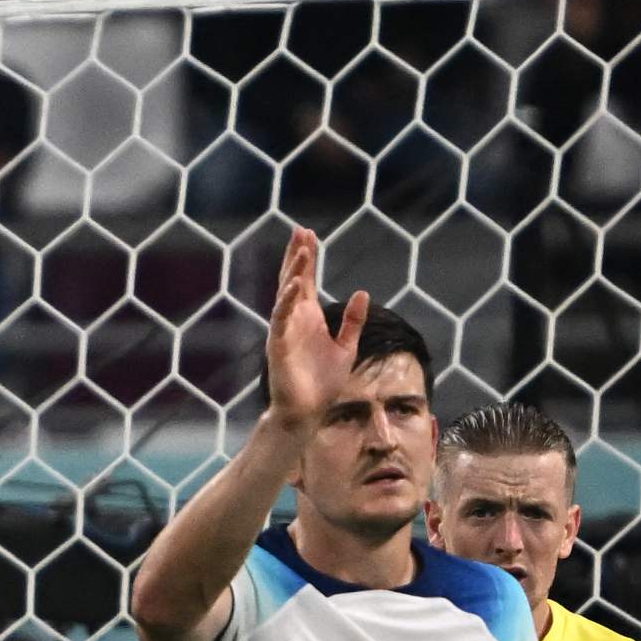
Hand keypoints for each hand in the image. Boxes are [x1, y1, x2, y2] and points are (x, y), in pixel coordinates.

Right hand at [261, 223, 366, 437]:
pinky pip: (281, 318)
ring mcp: (285, 331)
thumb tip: (362, 293)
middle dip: (296, 256)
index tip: (309, 234)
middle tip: (299, 231)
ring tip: (301, 251)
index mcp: (309, 318)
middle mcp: (294, 320)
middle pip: (293, 280)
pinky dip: (287, 301)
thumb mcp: (346, 346)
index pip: (307, 281)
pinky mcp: (278, 345)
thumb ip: (353, 321)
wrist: (309, 410)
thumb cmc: (323, 381)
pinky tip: (296, 284)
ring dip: (293, 272)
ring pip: (286, 295)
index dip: (308, 258)